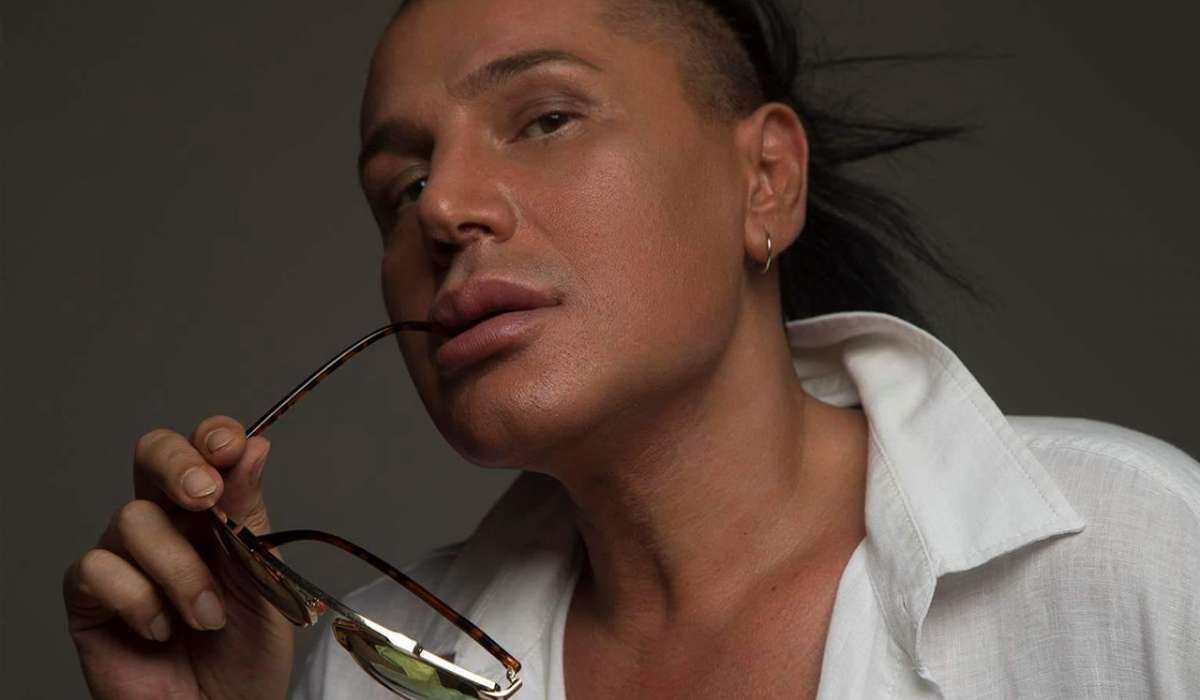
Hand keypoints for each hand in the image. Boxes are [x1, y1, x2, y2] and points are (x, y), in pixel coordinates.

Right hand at [63, 416, 293, 698]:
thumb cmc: (248, 651)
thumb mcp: (263, 577)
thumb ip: (250, 513)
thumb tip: (254, 447)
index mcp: (215, 509)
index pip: (205, 448)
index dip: (213, 436)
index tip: (231, 446)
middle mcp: (167, 523)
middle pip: (152, 455)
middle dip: (177, 465)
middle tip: (204, 496)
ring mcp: (125, 557)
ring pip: (133, 519)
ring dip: (180, 571)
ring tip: (207, 617)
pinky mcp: (88, 598)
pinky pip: (98, 568)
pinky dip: (139, 600)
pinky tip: (161, 630)